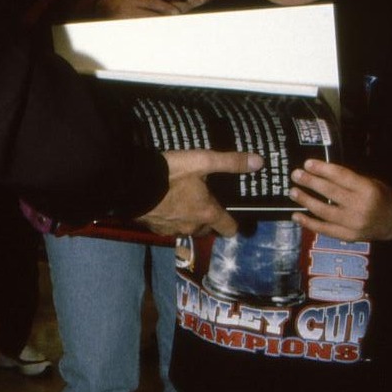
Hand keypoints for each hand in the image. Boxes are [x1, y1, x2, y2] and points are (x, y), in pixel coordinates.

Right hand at [135, 149, 263, 238]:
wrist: (132, 184)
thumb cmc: (170, 173)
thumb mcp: (202, 161)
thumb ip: (230, 162)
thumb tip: (260, 162)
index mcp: (207, 213)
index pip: (229, 229)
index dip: (232, 223)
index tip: (230, 213)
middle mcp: (192, 226)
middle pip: (207, 229)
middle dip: (208, 218)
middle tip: (204, 200)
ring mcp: (172, 230)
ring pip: (188, 228)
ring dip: (188, 219)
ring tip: (183, 201)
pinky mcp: (155, 228)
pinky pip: (169, 227)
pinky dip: (170, 218)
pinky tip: (164, 204)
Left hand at [288, 158, 391, 241]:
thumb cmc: (382, 197)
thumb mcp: (370, 182)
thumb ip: (348, 180)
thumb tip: (319, 173)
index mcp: (368, 189)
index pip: (341, 177)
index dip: (322, 169)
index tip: (307, 163)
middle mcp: (360, 207)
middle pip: (330, 192)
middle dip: (310, 182)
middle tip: (295, 175)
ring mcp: (354, 224)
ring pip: (324, 211)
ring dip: (306, 201)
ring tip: (293, 192)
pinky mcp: (349, 237)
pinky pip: (325, 230)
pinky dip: (309, 223)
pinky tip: (296, 215)